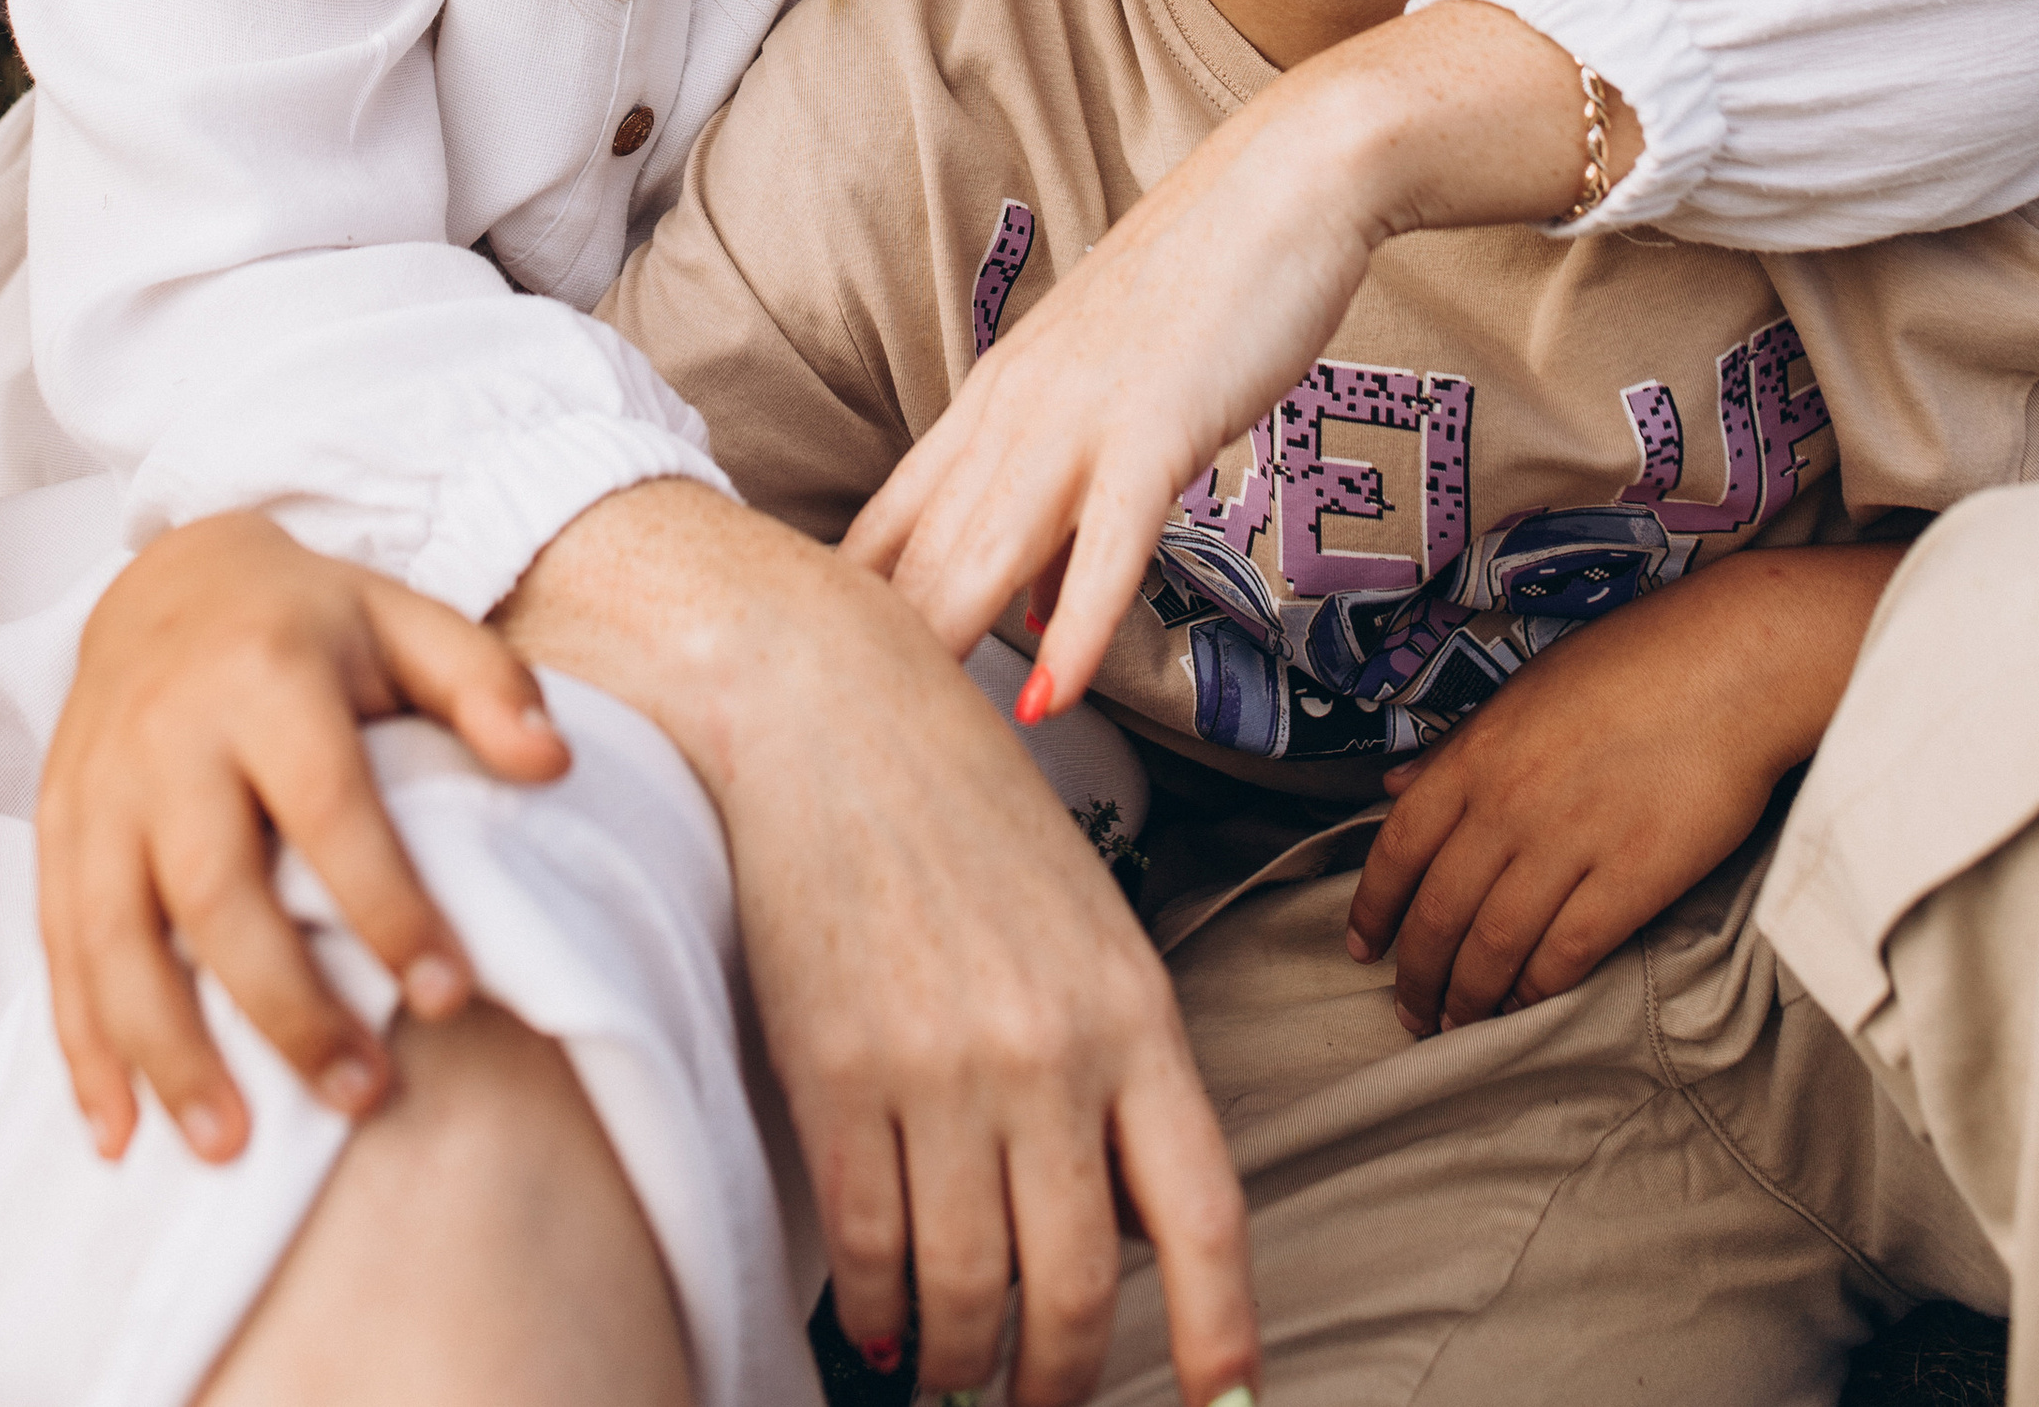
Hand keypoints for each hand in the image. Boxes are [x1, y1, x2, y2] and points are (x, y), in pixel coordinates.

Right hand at [37, 512, 569, 1162]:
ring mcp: (97, 788)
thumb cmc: (310, 622)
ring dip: (166, 1051)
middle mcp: (168, 736)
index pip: (329, 809)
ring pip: (114, 936)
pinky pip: (57, 950)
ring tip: (229, 1145)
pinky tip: (117, 1131)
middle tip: (358, 1094)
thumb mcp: (406, 619)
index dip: (388, 905)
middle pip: (214, 890)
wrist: (169, 579)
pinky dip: (80, 1046)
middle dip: (282, 1007)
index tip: (451, 994)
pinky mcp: (53, 831)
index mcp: (266, 676)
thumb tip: (551, 764)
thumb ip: (483, 685)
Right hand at [504, 484, 1257, 1406]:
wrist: (820, 701)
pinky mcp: (837, 1073)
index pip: (1203, 1217)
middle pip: (1075, 1290)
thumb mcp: (1078, 913)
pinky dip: (875, 1307)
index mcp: (1135, 1008)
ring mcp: (943, 1067)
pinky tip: (877, 1319)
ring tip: (950, 1376)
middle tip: (1036, 1406)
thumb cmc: (953, 797)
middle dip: (1057, 1380)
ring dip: (960, 1363)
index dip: (1219, 1337)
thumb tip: (1116, 1217)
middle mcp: (1053, 1052)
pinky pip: (868, 1246)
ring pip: (968, 1291)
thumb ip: (1111, 1054)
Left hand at [846, 6, 1604, 719]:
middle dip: (871, 651)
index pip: (889, 523)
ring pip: (988, 551)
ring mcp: (1079, 416)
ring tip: (902, 748)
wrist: (1285, 184)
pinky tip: (1050, 697)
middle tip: (827, 745)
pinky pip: (1108, 542)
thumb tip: (1023, 608)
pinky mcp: (1156, 423)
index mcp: (993, 400)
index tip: (805, 685)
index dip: (844, 610)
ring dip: (944, 649)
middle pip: (919, 552)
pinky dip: (1075, 625)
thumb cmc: (1206, 289)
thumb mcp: (1109, 398)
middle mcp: (1013, 410)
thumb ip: (1058, 506)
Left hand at [1343, 543, 1902, 1036]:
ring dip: (1469, 997)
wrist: (1730, 664)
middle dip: (1417, 974)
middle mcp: (1509, 803)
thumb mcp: (1526, 690)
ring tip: (1459, 1025)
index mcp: (1476, 753)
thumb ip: (1458, 748)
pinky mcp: (1634, 878)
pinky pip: (1567, 952)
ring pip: (1495, 944)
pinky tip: (1527, 1005)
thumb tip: (1396, 788)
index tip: (1362, 947)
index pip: (1398, 848)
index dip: (1373, 908)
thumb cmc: (1630, 665)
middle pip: (1440, 911)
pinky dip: (1537, 989)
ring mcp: (1569, 842)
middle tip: (1411, 1013)